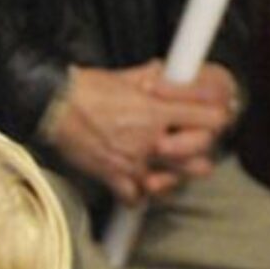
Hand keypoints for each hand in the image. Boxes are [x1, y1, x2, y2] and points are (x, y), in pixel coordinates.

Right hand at [48, 62, 233, 202]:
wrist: (53, 106)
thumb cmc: (84, 90)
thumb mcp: (124, 76)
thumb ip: (151, 77)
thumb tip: (165, 70)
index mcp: (157, 110)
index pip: (211, 119)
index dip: (216, 118)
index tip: (212, 119)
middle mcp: (150, 140)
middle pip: (200, 157)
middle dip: (201, 152)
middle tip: (193, 146)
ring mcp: (133, 162)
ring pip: (173, 182)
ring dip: (174, 176)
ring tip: (170, 168)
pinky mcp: (113, 177)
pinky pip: (137, 198)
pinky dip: (139, 195)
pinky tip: (139, 184)